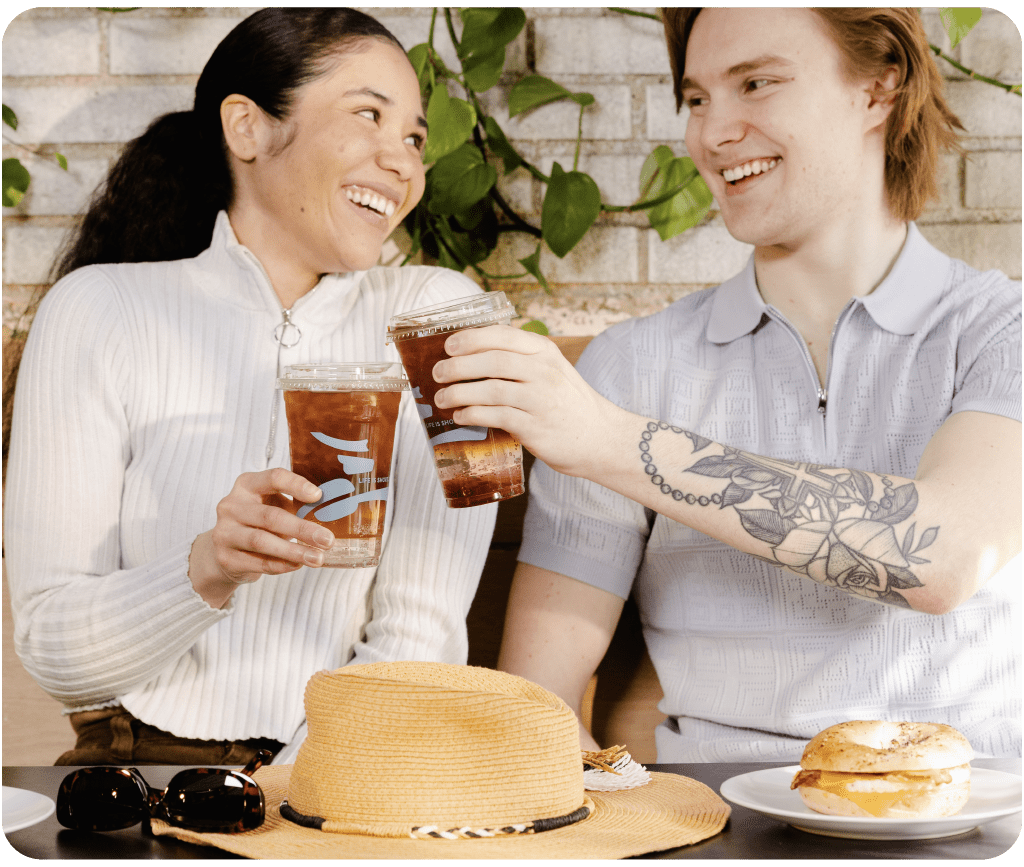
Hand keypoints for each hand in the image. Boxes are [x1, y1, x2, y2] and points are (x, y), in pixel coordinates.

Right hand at [188, 468, 333, 607]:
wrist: (226, 549)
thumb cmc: (259, 522)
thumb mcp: (274, 505)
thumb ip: (296, 505)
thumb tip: (333, 512)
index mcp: (247, 485)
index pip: (273, 478)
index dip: (296, 485)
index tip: (319, 496)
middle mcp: (231, 506)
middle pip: (270, 516)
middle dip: (302, 529)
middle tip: (327, 540)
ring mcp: (224, 532)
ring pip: (262, 541)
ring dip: (293, 551)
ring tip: (317, 558)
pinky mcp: (225, 557)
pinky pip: (258, 562)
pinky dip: (281, 565)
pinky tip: (298, 565)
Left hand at [432, 324, 631, 477]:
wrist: (600, 437)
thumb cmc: (568, 403)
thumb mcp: (552, 370)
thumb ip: (521, 359)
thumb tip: (472, 355)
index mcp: (545, 352)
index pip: (503, 335)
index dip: (472, 339)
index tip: (449, 345)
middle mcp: (544, 372)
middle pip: (493, 361)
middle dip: (458, 366)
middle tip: (438, 373)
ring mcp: (540, 400)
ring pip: (490, 390)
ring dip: (459, 392)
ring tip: (442, 397)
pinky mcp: (535, 427)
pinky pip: (496, 417)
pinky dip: (473, 414)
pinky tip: (461, 415)